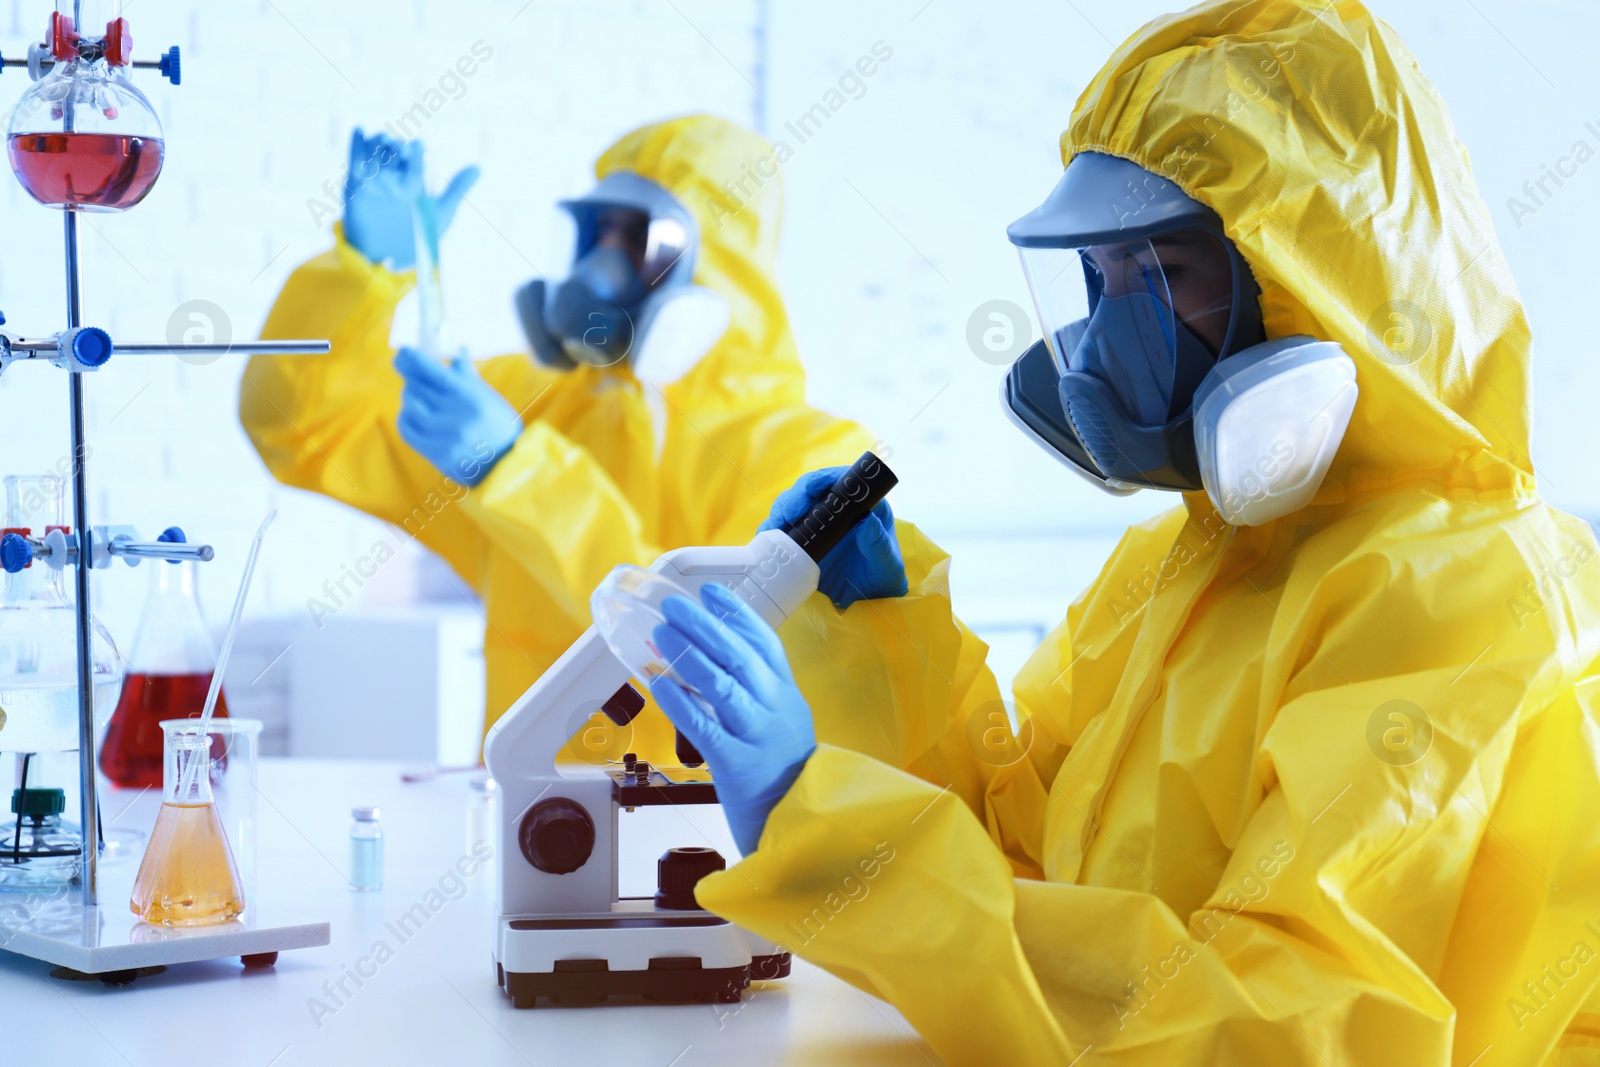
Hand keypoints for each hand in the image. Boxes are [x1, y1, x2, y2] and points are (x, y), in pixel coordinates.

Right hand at [342, 128, 479, 269]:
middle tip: (399, 157)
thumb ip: (457, 189)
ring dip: (378, 147)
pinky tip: (359, 131)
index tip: (417, 162)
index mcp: (417, 175)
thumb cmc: (415, 237)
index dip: (417, 153)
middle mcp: (396, 170)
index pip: (417, 151)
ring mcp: (374, 174)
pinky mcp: (354, 182)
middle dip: (397, 147)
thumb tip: (479, 167)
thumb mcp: (441, 214)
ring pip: (374, 147)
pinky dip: (356, 141)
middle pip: (394, 145)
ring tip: (381, 158)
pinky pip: (354, 155)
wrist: (387, 259)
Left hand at [394, 346, 521, 485]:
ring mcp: (446, 436)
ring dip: (409, 397)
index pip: (436, 373)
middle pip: (419, 388)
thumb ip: (468, 377)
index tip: (403, 351)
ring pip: (411, 407)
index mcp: (472, 397)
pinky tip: (410, 415)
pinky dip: (405, 418)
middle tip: (409, 371)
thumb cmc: (498, 427)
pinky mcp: (438, 454)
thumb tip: (456, 353)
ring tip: (415, 396)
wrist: (507, 466)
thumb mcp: (489, 398)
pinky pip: (408, 430)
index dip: (415, 360)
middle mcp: (458, 416)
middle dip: (410, 376)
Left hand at [649, 583, 815, 855]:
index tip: (710, 591)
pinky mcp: (737, 765)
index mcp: (784, 692)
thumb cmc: (784, 768)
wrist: (802, 822)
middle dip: (705, 626)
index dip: (736, 613)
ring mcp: (756, 735)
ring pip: (723, 685)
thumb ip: (755, 686)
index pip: (764, 642)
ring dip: (689, 656)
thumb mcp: (781, 717)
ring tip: (662, 635)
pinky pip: (705, 727)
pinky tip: (661, 685)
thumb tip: (711, 652)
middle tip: (674, 606)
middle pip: (739, 655)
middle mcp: (773, 708)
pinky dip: (682, 703)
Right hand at [759, 467, 907, 608]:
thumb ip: (878, 545)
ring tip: (773, 528)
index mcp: (862, 505)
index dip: (820, 479)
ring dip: (779, 512)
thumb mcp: (887, 564)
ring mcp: (817, 524)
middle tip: (786, 516)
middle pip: (809, 490)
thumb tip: (866, 522)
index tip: (809, 490)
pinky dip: (771, 532)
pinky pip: (783, 530)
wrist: (869, 598)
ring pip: (792, 506)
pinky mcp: (803, 540)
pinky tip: (765, 540)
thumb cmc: (884, 577)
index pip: (839, 480)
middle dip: (793, 497)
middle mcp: (837, 509)